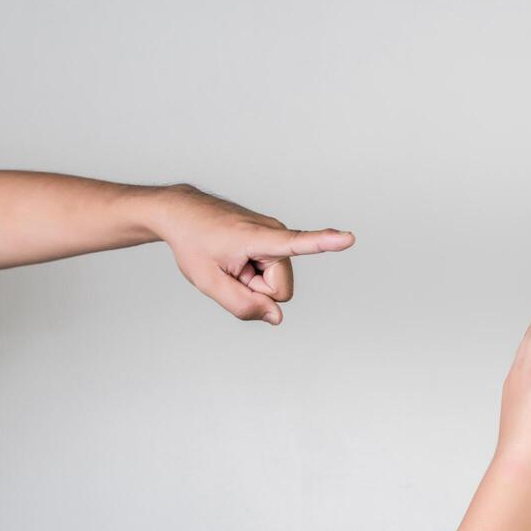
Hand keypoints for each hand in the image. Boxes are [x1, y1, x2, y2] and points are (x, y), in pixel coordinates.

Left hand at [155, 184, 353, 324]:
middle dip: (257, 290)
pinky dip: (254, 274)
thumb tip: (277, 317)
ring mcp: (276, 235)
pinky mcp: (275, 239)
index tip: (349, 237)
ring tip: (233, 264)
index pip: (298, 243)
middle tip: (232, 272)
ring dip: (254, 282)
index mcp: (259, 238)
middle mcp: (275, 232)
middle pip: (281, 289)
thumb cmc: (193, 243)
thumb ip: (242, 305)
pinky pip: (272, 273)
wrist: (182, 212)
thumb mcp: (208, 282)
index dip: (324, 243)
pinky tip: (238, 260)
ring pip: (278, 283)